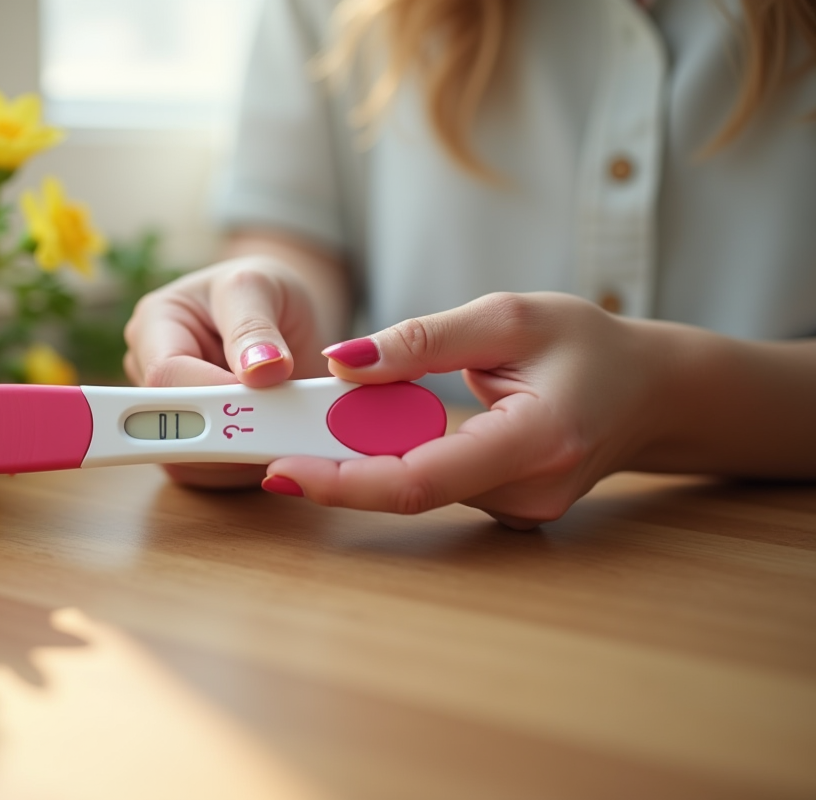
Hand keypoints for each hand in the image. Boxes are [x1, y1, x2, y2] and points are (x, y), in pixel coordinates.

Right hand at [123, 253, 336, 487]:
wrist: (280, 312)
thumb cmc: (262, 290)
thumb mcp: (260, 287)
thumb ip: (255, 327)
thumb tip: (260, 371)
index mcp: (154, 324)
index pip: (166, 375)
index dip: (211, 396)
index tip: (263, 399)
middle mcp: (148, 372)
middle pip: (171, 425)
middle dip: (227, 433)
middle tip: (280, 426)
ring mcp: (166, 413)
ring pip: (189, 461)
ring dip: (240, 455)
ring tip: (283, 423)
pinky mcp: (189, 446)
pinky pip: (209, 475)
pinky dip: (245, 466)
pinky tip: (272, 439)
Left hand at [263, 292, 671, 527]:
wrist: (652, 392)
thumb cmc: (589, 345)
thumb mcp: (508, 316)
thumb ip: (422, 340)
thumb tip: (341, 363)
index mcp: (537, 442)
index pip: (420, 480)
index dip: (343, 482)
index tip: (280, 471)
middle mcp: (527, 493)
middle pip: (408, 489)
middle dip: (336, 462)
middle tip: (278, 433)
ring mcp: (519, 511)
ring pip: (418, 488)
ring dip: (366, 455)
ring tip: (330, 416)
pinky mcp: (507, 510)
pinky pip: (436, 486)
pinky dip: (398, 457)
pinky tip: (380, 429)